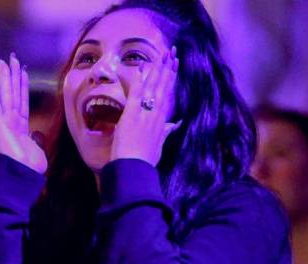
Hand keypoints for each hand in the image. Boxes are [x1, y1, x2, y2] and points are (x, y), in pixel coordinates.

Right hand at [0, 53, 46, 173]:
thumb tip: (36, 134)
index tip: (23, 72)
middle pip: (14, 93)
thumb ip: (36, 140)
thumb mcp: (37, 151)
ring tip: (5, 61)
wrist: (21, 175)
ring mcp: (3, 121)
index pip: (22, 101)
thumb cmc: (29, 168)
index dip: (23, 86)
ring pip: (7, 93)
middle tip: (13, 58)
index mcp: (21, 127)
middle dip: (14, 75)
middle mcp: (11, 121)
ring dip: (6, 76)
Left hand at [111, 46, 180, 165]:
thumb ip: (166, 132)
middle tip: (173, 53)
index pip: (168, 94)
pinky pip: (137, 91)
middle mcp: (156, 113)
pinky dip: (140, 78)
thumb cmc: (145, 159)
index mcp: (162, 120)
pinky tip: (143, 66)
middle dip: (168, 68)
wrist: (135, 166)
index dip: (171, 79)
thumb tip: (174, 125)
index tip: (175, 66)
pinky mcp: (133, 112)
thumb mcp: (159, 145)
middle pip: (164, 86)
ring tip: (165, 54)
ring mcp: (145, 111)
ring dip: (159, 68)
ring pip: (153, 86)